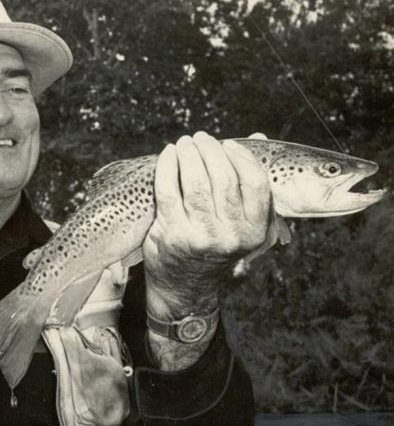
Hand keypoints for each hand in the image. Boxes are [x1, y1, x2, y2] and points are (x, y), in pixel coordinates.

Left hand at [144, 131, 270, 320]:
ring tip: (184, 143)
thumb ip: (249, 183)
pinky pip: (168, 190)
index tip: (227, 144)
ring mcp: (202, 236)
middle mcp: (232, 235)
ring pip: (196, 182)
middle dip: (209, 150)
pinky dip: (167, 167)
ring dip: (188, 155)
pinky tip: (168, 155)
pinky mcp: (174, 234)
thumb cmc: (213, 245)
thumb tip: (258, 137)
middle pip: (223, 178)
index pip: (256, 184)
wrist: (185, 287)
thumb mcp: (239, 222)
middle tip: (199, 138)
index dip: (242, 157)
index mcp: (255, 230)